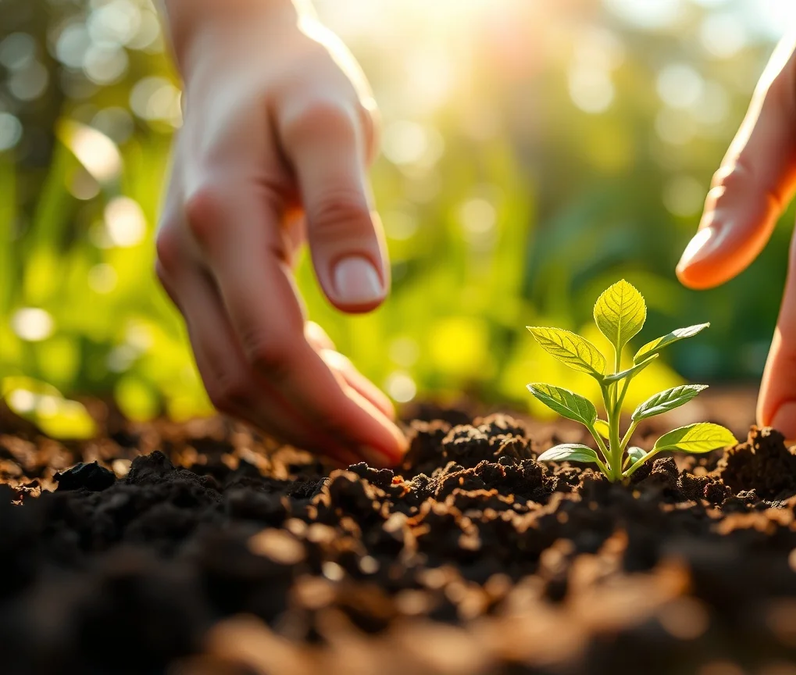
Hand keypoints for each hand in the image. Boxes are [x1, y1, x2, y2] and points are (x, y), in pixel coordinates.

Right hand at [154, 4, 405, 465]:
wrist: (237, 55)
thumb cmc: (295, 80)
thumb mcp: (333, 124)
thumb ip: (345, 210)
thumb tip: (364, 307)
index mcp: (221, 221)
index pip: (273, 347)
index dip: (332, 409)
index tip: (391, 447)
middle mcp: (186, 255)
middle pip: (244, 380)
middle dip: (318, 430)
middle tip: (389, 460)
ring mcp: (182, 268)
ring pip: (231, 376)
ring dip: (300, 416)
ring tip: (372, 437)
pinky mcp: (196, 274)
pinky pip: (235, 349)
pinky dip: (288, 382)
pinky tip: (344, 390)